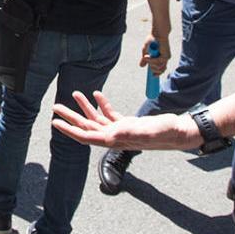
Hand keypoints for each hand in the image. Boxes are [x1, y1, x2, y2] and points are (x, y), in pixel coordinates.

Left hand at [51, 90, 201, 150]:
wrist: (179, 132)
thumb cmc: (165, 133)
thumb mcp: (147, 131)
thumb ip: (129, 132)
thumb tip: (111, 133)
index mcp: (115, 140)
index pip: (86, 136)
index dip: (70, 130)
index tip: (56, 123)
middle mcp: (114, 136)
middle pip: (87, 127)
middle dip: (70, 118)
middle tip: (55, 108)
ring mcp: (121, 130)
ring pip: (97, 119)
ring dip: (85, 107)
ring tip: (74, 94)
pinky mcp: (128, 124)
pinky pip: (110, 114)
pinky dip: (102, 104)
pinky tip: (96, 94)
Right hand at [139, 33, 170, 75]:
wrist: (157, 32)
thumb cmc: (152, 39)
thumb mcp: (146, 51)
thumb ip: (144, 59)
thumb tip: (141, 66)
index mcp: (161, 58)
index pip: (161, 69)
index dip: (158, 73)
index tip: (153, 76)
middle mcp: (165, 58)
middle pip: (160, 70)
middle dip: (152, 68)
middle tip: (146, 60)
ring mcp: (166, 57)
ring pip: (159, 67)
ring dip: (151, 64)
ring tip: (147, 57)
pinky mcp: (166, 55)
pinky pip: (158, 62)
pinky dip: (151, 60)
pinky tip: (147, 57)